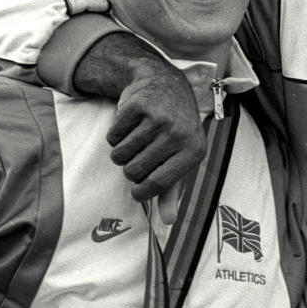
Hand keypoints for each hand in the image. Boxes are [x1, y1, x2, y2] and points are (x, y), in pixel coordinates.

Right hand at [106, 62, 204, 200]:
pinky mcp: (138, 105)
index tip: (136, 192)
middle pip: (134, 171)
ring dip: (121, 153)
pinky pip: (112, 136)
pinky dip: (115, 135)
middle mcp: (179, 134)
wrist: (167, 86)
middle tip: (138, 157)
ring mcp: (159, 118)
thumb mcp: (180, 158)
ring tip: (135, 140)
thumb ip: (172, 190)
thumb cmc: (175, 129)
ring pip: (120, 155)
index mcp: (194, 151)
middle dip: (130, 169)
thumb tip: (168, 222)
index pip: (158, 185)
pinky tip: (129, 125)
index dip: (141, 192)